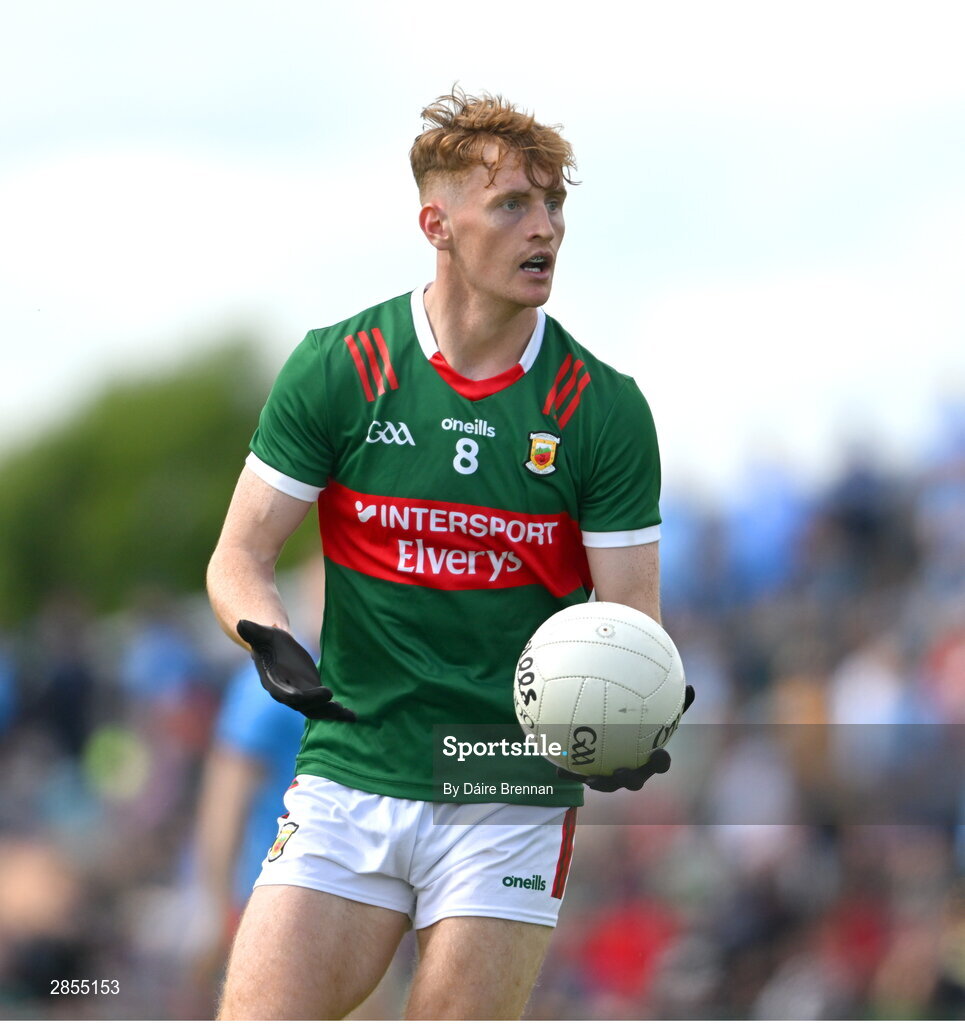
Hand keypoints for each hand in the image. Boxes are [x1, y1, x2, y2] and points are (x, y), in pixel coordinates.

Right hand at [237, 620, 356, 721]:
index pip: (283, 694)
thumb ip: (252, 632)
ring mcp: (300, 697)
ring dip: (331, 713)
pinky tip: (352, 716)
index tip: (308, 695)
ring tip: (347, 714)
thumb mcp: (261, 634)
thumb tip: (240, 623)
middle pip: (303, 705)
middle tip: (334, 701)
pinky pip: (324, 708)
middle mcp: (286, 694)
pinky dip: (337, 713)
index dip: (296, 696)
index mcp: (273, 683)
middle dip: (318, 705)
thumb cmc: (267, 639)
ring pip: (315, 711)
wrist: (274, 646)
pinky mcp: (311, 695)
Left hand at [557, 684, 693, 791]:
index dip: (660, 762)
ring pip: (605, 784)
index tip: (659, 753)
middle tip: (622, 770)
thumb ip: (674, 703)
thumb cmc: (643, 727)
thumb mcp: (658, 713)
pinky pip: (578, 775)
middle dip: (628, 779)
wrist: (616, 746)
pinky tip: (556, 768)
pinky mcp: (589, 776)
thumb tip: (693, 687)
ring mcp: (610, 777)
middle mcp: (631, 772)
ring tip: (589, 778)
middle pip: (633, 781)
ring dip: (598, 781)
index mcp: (648, 760)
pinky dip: (568, 772)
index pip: (659, 764)